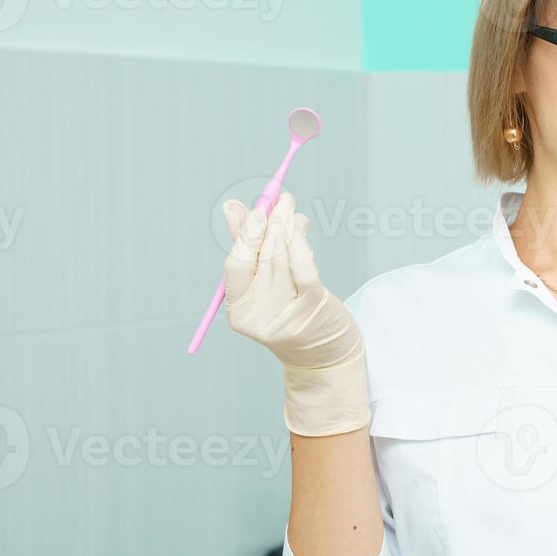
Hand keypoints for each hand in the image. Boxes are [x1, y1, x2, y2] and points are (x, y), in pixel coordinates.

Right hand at [222, 191, 370, 435]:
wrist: (323, 356)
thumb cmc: (289, 313)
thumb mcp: (265, 286)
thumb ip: (249, 248)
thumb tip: (232, 207)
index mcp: (239, 311)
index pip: (235, 267)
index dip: (244, 234)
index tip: (254, 209)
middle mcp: (259, 316)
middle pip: (261, 259)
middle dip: (270, 223)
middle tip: (280, 199)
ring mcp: (285, 315)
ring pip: (284, 260)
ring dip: (287, 227)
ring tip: (290, 208)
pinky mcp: (311, 310)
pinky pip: (304, 269)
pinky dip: (301, 244)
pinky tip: (301, 227)